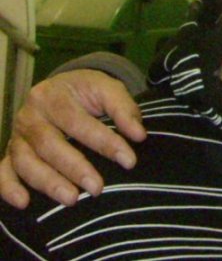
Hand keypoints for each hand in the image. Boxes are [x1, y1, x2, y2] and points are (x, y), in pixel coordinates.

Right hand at [0, 70, 145, 208]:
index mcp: (52, 95)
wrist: (60, 88)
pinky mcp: (10, 153)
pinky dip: (8, 188)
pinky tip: (23, 202)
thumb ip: (124, 109)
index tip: (129, 160)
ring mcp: (17, 136)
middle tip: (97, 188)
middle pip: (49, 144)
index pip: (78, 122)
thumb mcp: (107, 89)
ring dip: (47, 182)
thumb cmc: (86, 91)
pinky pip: (3, 172)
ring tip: (72, 199)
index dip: (105, 142)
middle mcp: (29, 115)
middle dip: (74, 168)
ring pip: (26, 161)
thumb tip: (139, 135)